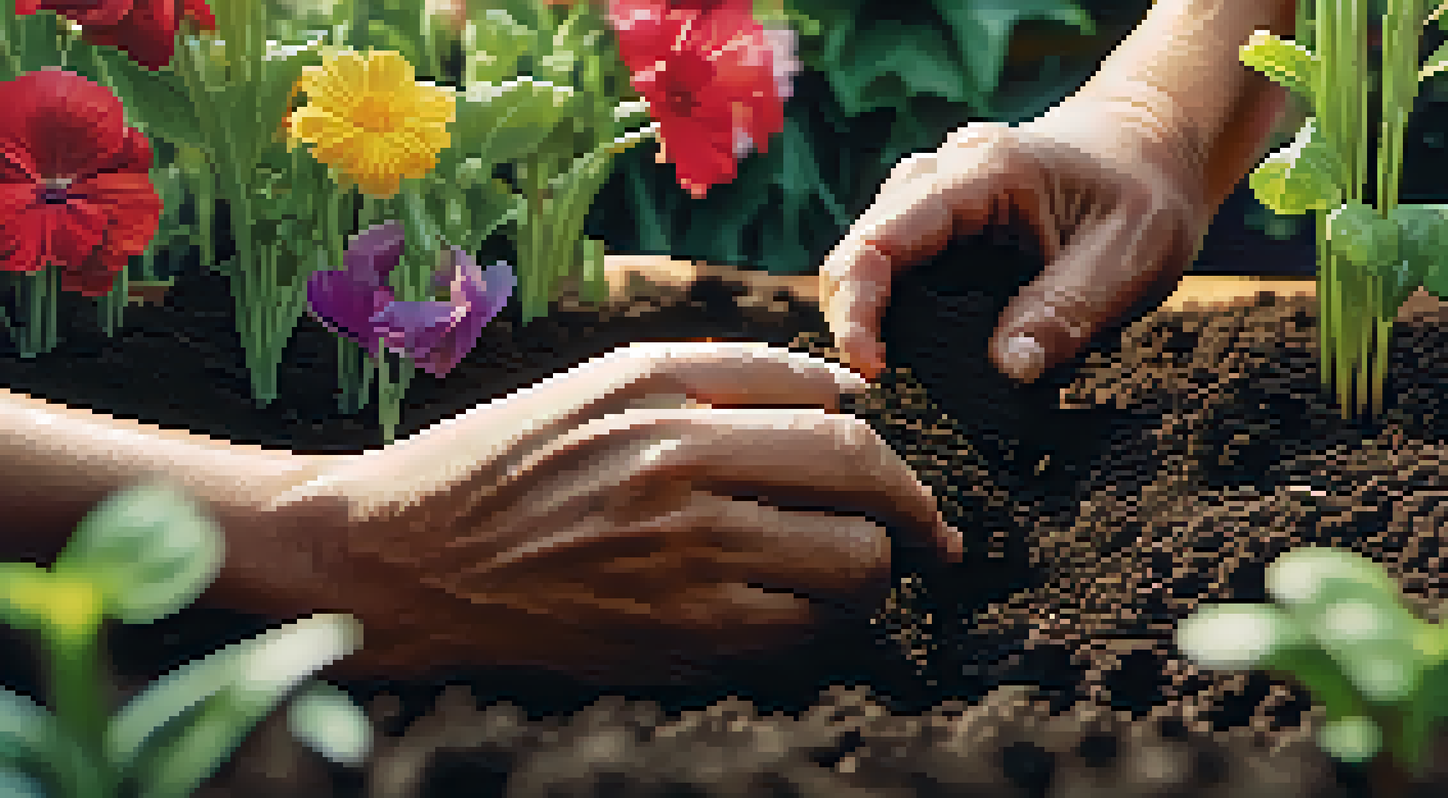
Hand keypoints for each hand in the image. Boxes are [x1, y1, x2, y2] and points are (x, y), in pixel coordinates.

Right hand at [273, 341, 960, 683]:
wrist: (400, 559)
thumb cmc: (502, 464)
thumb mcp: (601, 382)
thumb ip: (722, 374)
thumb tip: (843, 390)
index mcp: (662, 392)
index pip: (826, 396)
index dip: (879, 427)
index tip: (887, 457)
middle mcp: (679, 466)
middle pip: (861, 470)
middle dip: (912, 502)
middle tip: (926, 527)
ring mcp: (682, 557)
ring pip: (854, 563)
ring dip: (877, 570)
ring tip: (857, 573)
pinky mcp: (677, 637)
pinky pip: (804, 635)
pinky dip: (825, 626)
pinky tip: (800, 615)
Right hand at [819, 99, 1207, 382]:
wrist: (1152, 147)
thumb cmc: (1147, 194)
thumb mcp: (1131, 256)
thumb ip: (1068, 309)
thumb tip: (1008, 368)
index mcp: (984, 173)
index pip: (883, 240)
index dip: (858, 309)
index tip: (872, 370)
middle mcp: (943, 173)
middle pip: (858, 249)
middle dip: (854, 319)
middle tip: (880, 382)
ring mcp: (935, 191)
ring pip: (868, 256)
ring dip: (869, 314)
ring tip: (894, 368)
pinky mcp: (940, 218)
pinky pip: (894, 261)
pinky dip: (892, 306)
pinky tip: (915, 345)